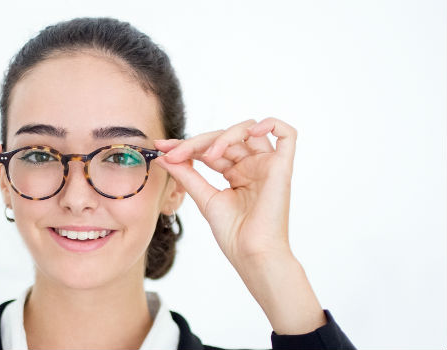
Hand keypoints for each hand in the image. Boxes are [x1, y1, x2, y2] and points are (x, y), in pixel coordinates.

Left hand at [153, 118, 296, 266]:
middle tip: (174, 153)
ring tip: (208, 154)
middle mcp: (252, 166)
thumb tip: (163, 156)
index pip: (210, 149)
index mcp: (236, 174)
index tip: (162, 148)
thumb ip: (186, 174)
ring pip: (248, 130)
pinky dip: (270, 124)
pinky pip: (286, 135)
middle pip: (225, 137)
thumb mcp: (203, 198)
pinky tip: (249, 132)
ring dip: (224, 136)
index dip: (186, 145)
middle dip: (197, 142)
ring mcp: (267, 165)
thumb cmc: (233, 234)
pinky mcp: (282, 168)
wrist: (251, 254)